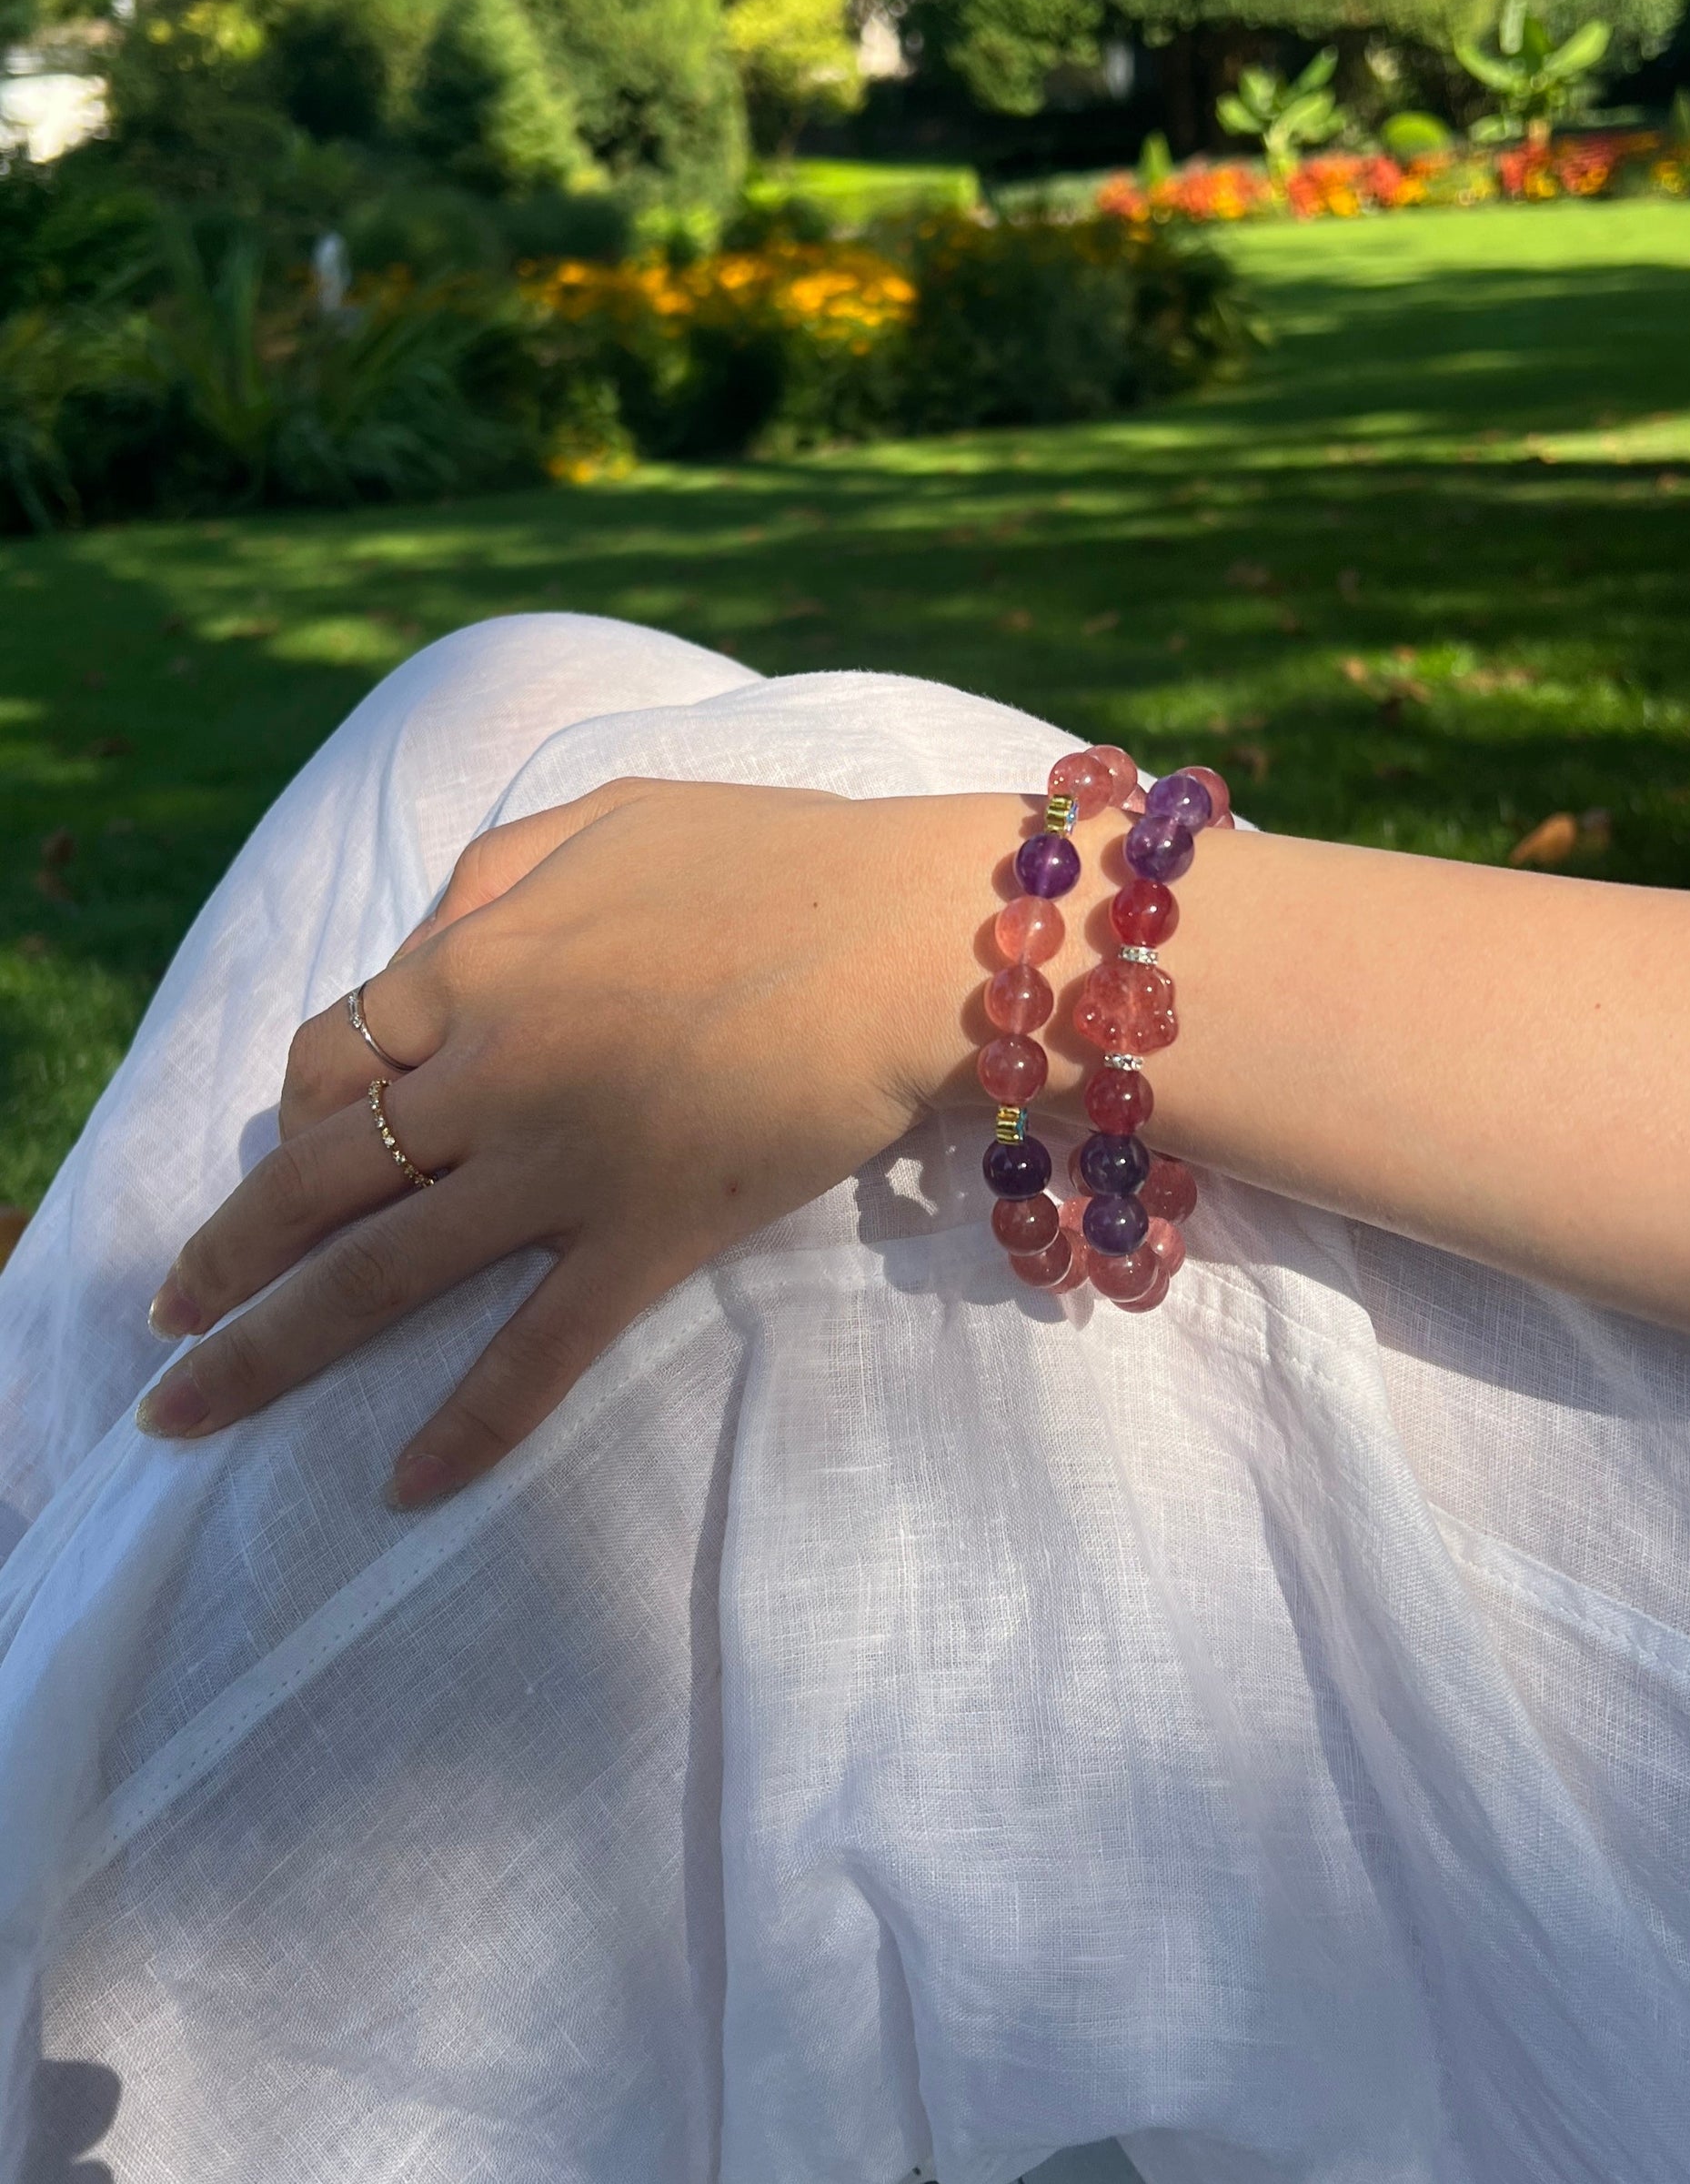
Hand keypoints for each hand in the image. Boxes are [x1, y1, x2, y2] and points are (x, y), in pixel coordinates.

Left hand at [136, 781, 1028, 1504]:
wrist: (913, 936)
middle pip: (309, 1183)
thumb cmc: (775, 860)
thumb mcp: (606, 819)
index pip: (328, 1061)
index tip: (292, 1161)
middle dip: (215, 1263)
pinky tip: (403, 1487)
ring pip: (378, 1277)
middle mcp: (489, 1071)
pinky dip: (462, 1429)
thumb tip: (425, 949)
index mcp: (474, 962)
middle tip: (160, 1322)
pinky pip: (532, 1355)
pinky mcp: (646, 1240)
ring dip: (266, 1353)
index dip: (292, 1119)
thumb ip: (493, 881)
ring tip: (190, 1413)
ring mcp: (560, 1166)